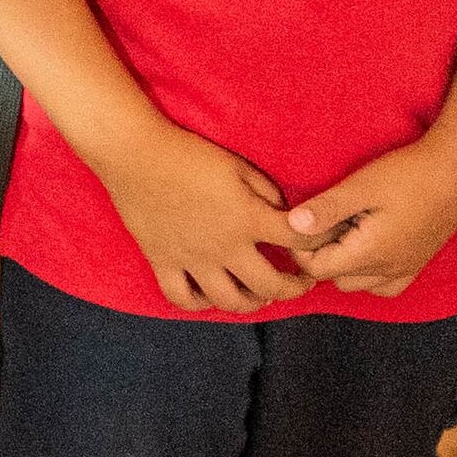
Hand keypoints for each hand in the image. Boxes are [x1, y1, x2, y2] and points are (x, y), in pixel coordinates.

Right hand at [88, 117, 300, 315]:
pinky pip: (182, 299)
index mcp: (247, 218)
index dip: (318, 245)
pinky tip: (210, 293)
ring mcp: (192, 259)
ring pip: (230, 302)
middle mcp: (224, 247)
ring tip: (260, 296)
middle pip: (270, 286)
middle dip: (294, 288)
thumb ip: (267, 192)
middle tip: (300, 283)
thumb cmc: (189, 153)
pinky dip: (200, 303)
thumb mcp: (238, 164)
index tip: (321, 247)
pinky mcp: (163, 262)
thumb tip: (284, 214)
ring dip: (253, 303)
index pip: (298, 242)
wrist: (135, 153)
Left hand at [283, 138, 456, 298]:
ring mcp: (406, 269)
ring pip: (360, 284)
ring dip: (345, 265)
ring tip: (345, 230)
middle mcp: (388, 270)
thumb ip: (326, 208)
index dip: (301, 249)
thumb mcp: (361, 186)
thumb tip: (292, 225)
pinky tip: (369, 245)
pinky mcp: (418, 261)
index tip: (301, 222)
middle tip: (323, 222)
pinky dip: (371, 273)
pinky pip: (387, 284)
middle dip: (321, 256)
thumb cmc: (409, 175)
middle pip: (336, 279)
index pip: (318, 270)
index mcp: (370, 254)